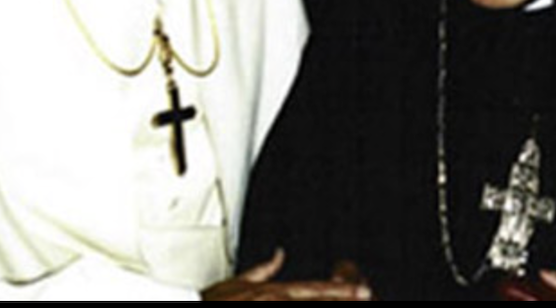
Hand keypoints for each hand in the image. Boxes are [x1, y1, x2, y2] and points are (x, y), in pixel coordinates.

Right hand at [202, 249, 373, 300]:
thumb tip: (279, 254)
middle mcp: (276, 302)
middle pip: (316, 299)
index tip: (362, 290)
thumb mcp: (235, 281)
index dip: (341, 290)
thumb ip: (263, 269)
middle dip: (342, 299)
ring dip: (329, 304)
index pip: (314, 288)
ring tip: (352, 300)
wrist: (188, 305)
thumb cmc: (208, 303)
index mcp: (274, 292)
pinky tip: (314, 304)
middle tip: (367, 295)